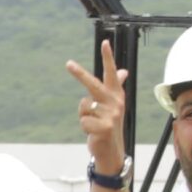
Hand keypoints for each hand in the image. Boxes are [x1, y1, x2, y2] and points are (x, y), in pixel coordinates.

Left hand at [66, 40, 128, 172]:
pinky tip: (93, 132)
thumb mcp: (113, 105)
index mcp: (116, 95)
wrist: (111, 149)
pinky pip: (82, 120)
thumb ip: (116, 86)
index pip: (112, 73)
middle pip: (93, 84)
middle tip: (68, 63)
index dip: (108, 58)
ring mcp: (111, 115)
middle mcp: (116, 103)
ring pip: (83, 106)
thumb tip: (123, 71)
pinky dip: (84, 127)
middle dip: (80, 74)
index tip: (105, 42)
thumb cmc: (108, 124)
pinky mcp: (104, 127)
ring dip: (84, 116)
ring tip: (93, 124)